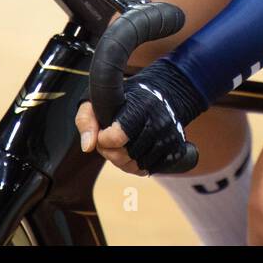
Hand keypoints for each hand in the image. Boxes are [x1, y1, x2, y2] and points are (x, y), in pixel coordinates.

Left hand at [76, 58, 203, 174]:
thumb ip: (86, 119)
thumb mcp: (101, 99)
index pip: (116, 138)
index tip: (102, 132)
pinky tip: (134, 152)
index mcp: (140, 107)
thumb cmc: (128, 97)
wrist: (164, 93)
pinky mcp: (176, 148)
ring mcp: (169, 137)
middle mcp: (158, 123)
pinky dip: (138, 166)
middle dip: (109, 152)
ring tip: (121, 145)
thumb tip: (87, 147)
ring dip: (122, 161)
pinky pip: (150, 170)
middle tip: (109, 140)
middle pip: (124, 156)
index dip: (102, 140)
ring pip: (136, 166)